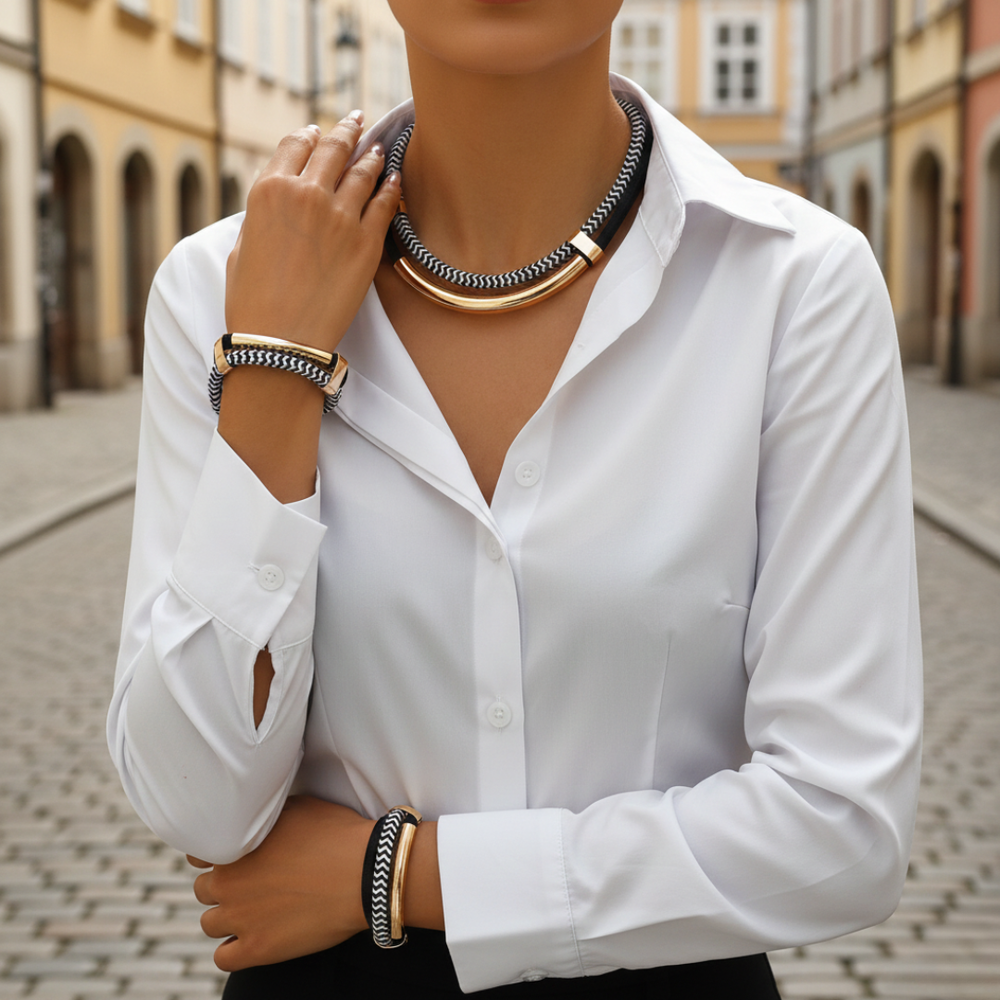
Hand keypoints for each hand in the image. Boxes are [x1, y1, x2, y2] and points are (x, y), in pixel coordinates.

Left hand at [189, 796, 374, 971]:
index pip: (199, 856)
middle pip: (203, 890)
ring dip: (227, 917)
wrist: (365, 873)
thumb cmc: (337, 834)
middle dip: (225, 887)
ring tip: (255, 911)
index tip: (236, 861)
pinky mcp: (256, 949)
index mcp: (234, 847)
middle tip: (252, 885)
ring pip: (210, 923)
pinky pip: (223, 958)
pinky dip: (234, 949)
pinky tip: (254, 937)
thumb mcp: (297, 807)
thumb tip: (255, 816)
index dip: (217, 858)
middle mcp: (228, 882)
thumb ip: (264, 816)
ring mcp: (240, 918)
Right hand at [225, 113, 400, 354]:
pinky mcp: (367, 242)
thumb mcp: (242, 247)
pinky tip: (395, 179)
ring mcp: (340, 216)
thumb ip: (261, 215)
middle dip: (346, 131)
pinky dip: (390, 187)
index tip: (318, 133)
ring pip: (363, 172)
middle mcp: (305, 194)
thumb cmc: (252, 303)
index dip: (309, 136)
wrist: (281, 342)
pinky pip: (385, 203)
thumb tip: (275, 201)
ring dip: (371, 155)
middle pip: (333, 149)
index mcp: (268, 191)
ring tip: (378, 147)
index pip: (295, 146)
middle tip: (356, 122)